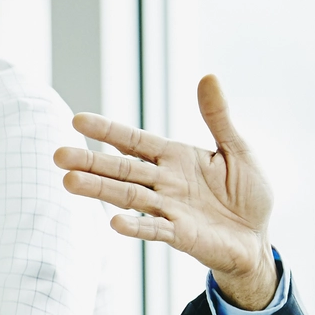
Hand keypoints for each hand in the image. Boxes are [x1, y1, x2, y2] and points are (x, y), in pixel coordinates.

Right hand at [57, 75, 277, 308]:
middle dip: (90, 162)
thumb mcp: (237, 149)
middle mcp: (165, 182)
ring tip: (69, 183)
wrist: (257, 238)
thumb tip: (209, 76)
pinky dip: (137, 227)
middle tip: (57, 155)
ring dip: (100, 190)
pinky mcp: (181, 235)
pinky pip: (155, 229)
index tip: (77, 120)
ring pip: (129, 197)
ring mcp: (170, 209)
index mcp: (175, 158)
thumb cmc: (247, 194)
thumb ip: (218, 117)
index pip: (134, 141)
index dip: (108, 131)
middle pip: (121, 169)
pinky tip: (114, 224)